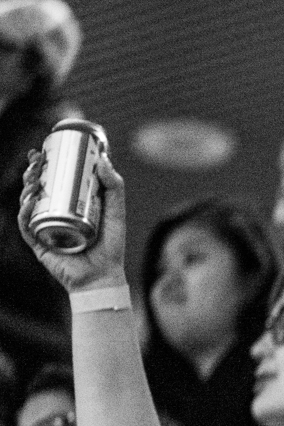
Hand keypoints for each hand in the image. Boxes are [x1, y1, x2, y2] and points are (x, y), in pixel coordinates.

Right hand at [18, 148, 128, 291]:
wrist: (104, 277)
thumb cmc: (111, 246)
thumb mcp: (116, 212)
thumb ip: (114, 187)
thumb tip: (103, 159)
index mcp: (69, 205)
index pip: (54, 180)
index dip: (46, 164)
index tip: (45, 148)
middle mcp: (54, 215)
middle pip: (37, 188)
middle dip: (33, 172)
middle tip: (37, 159)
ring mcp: (45, 228)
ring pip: (27, 203)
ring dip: (27, 187)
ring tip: (34, 177)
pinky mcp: (38, 243)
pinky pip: (27, 225)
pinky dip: (25, 211)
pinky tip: (30, 200)